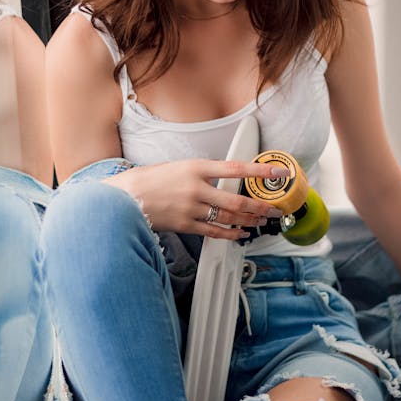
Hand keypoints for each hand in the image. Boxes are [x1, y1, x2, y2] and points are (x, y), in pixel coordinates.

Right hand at [101, 159, 287, 239]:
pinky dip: (231, 234)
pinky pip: (214, 231)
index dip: (259, 170)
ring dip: (249, 221)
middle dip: (259, 206)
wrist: (124, 197)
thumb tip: (222, 180)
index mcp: (195, 167)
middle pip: (237, 200)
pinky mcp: (185, 225)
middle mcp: (196, 188)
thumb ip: (201, 174)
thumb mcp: (177, 167)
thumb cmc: (148, 180)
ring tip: (261, 221)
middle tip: (273, 208)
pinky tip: (240, 234)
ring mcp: (191, 208)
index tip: (276, 171)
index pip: (235, 168)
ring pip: (229, 217)